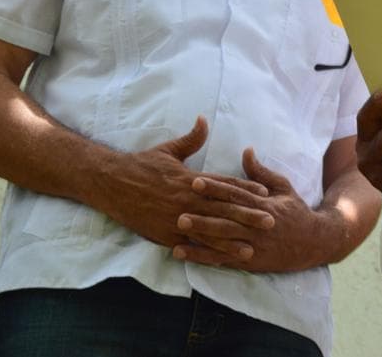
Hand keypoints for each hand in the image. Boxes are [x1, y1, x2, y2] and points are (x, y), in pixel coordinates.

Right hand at [94, 116, 269, 248]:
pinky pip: (190, 247)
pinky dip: (205, 255)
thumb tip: (204, 119)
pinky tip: (220, 262)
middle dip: (249, 217)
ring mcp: (176, 219)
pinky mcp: (165, 235)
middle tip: (271, 222)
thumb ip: (191, 138)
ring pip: (210, 232)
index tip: (265, 193)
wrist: (111, 183)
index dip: (247, 189)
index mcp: (191, 179)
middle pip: (224, 210)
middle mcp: (187, 200)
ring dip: (232, 242)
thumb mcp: (168, 149)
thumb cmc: (141, 165)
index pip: (225, 185)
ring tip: (252, 249)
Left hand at [172, 148, 329, 271]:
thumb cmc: (296, 212)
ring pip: (222, 239)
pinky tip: (182, 253)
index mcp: (265, 205)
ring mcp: (253, 245)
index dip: (215, 188)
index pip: (236, 194)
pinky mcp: (249, 261)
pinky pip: (222, 259)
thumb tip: (246, 151)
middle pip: (227, 217)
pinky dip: (201, 257)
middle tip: (179, 207)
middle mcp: (257, 225)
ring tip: (178, 228)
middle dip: (203, 212)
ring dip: (199, 234)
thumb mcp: (283, 187)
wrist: (314, 243)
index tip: (196, 181)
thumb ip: (261, 172)